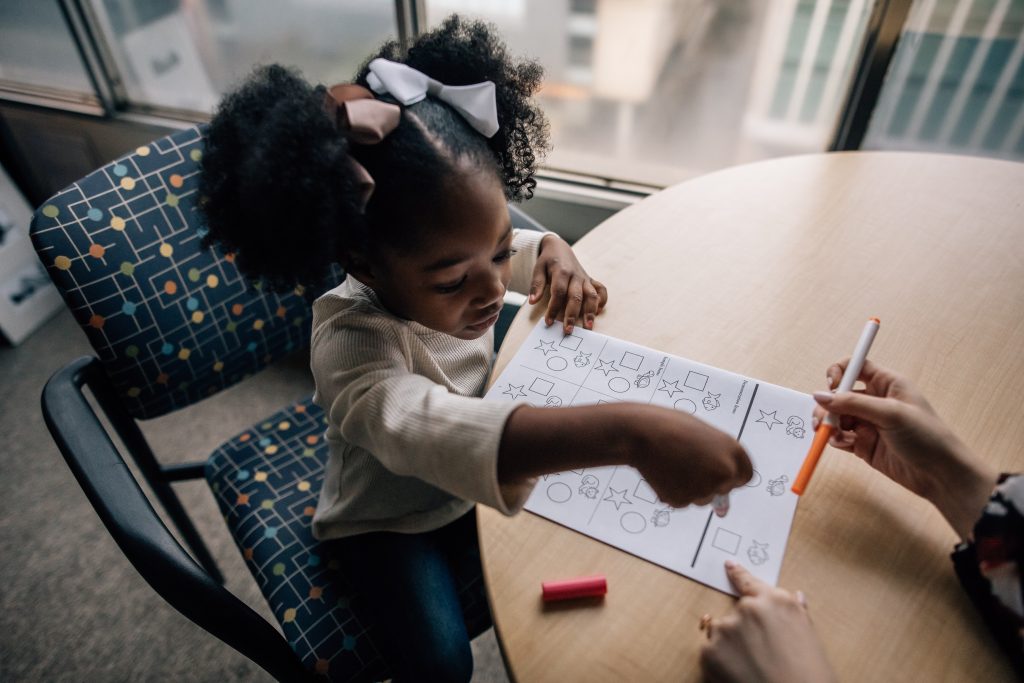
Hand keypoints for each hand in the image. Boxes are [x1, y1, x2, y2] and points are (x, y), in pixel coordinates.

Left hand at [529, 234, 607, 333]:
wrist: (559, 248)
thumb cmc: (547, 261)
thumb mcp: (538, 268)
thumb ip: (536, 284)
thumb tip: (532, 301)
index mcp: (561, 272)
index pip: (558, 292)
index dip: (554, 308)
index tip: (548, 322)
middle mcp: (576, 276)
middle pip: (576, 296)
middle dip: (572, 315)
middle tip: (568, 331)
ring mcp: (585, 278)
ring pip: (592, 295)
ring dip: (590, 312)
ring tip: (588, 327)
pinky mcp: (591, 280)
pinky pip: (602, 290)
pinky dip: (602, 301)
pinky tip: (597, 312)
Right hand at [626, 405, 751, 507]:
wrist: (642, 432)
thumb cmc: (670, 427)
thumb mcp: (703, 435)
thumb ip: (717, 461)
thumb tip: (722, 508)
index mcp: (734, 451)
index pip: (744, 476)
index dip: (729, 476)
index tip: (717, 472)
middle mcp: (724, 472)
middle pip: (723, 490)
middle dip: (708, 482)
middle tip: (687, 464)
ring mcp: (705, 488)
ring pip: (702, 498)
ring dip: (690, 487)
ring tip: (672, 463)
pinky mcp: (684, 499)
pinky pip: (682, 501)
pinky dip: (673, 492)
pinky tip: (663, 472)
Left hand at [700, 562, 835, 682]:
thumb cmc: (810, 675)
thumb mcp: (810, 638)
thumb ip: (797, 614)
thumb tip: (797, 597)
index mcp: (776, 602)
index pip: (750, 582)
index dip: (737, 573)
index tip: (728, 565)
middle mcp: (748, 608)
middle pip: (737, 613)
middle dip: (743, 631)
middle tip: (760, 654)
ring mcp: (726, 628)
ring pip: (722, 633)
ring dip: (730, 646)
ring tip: (752, 667)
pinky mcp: (709, 650)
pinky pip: (710, 652)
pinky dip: (720, 663)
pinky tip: (738, 675)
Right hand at [813, 359, 996, 538]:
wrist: (941, 475)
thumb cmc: (927, 437)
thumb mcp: (891, 414)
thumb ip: (853, 403)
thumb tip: (820, 395)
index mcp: (887, 384)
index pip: (856, 367)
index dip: (839, 372)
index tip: (831, 384)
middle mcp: (876, 401)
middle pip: (840, 394)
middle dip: (827, 405)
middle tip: (822, 419)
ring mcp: (869, 423)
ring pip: (836, 417)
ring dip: (829, 424)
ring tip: (831, 435)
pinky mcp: (864, 444)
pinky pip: (841, 437)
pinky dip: (836, 440)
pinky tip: (844, 444)